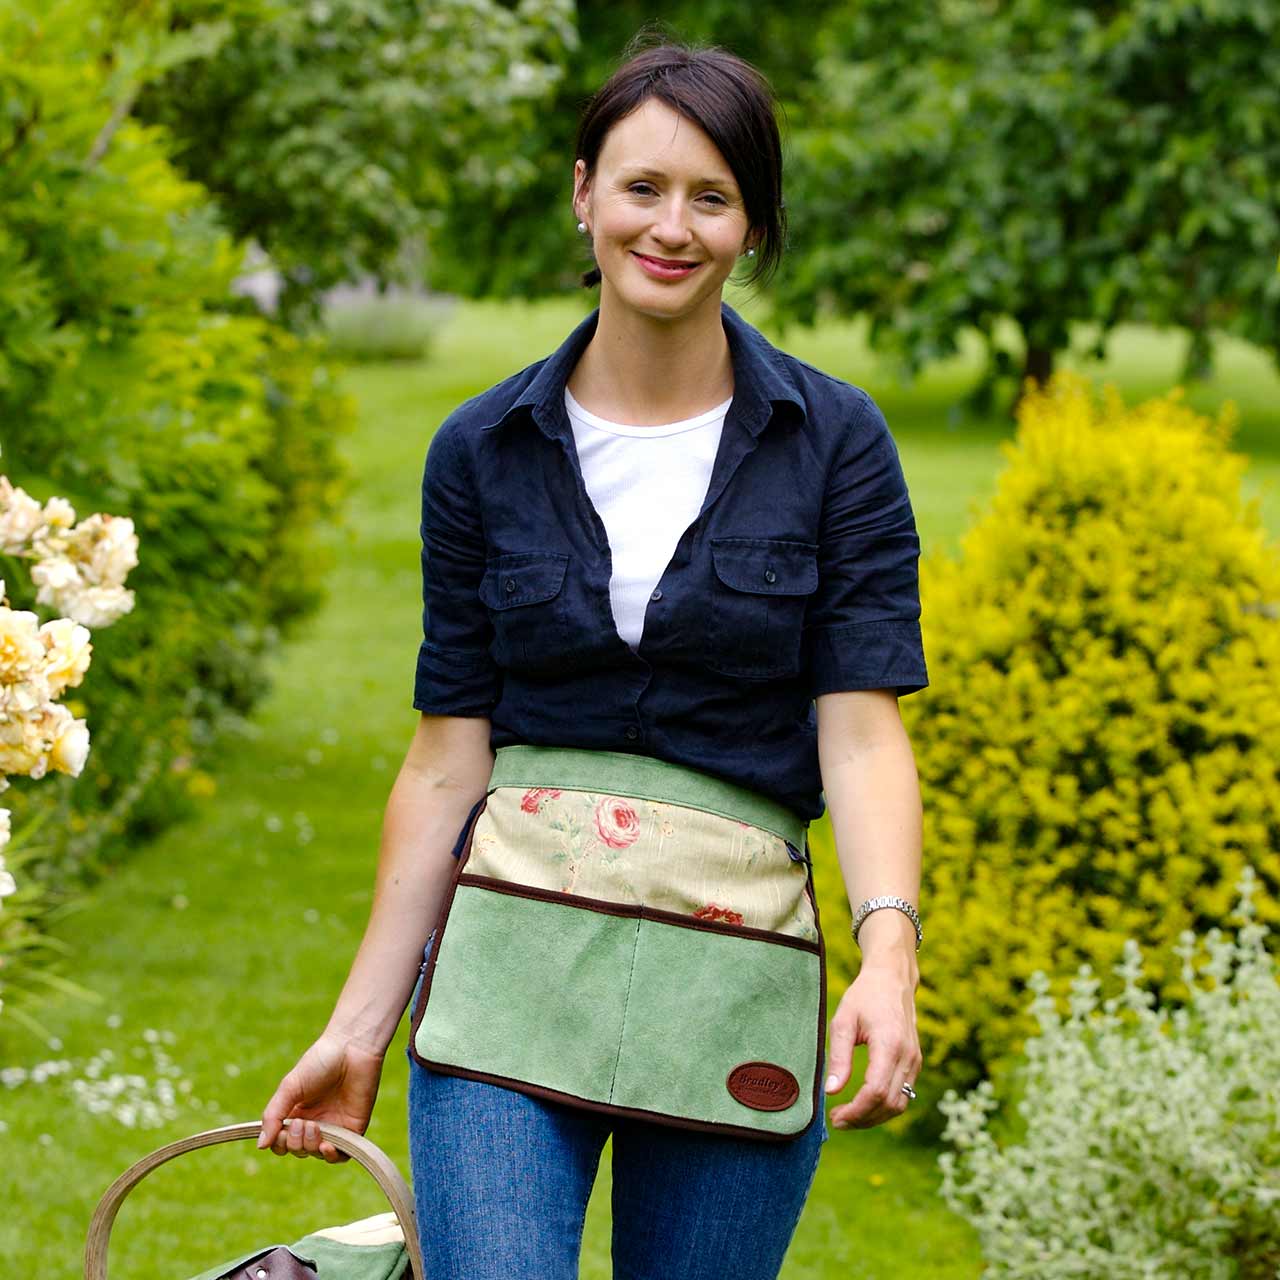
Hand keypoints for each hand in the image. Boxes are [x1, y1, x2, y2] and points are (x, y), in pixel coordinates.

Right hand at [257, 1032, 384, 1162]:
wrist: (352, 1048)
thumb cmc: (320, 1062)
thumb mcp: (290, 1087)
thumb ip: (273, 1116)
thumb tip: (260, 1145)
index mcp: (296, 1112)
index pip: (281, 1142)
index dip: (279, 1143)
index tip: (282, 1129)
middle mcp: (314, 1122)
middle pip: (297, 1150)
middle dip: (295, 1142)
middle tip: (301, 1122)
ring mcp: (334, 1126)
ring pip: (316, 1154)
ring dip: (310, 1146)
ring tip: (313, 1127)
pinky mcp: (353, 1128)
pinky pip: (340, 1156)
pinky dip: (331, 1157)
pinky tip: (326, 1147)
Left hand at [823, 960, 921, 1129]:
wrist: (892, 979)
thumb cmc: (864, 997)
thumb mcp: (843, 1021)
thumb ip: (839, 1057)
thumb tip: (831, 1091)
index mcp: (889, 1045)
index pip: (876, 1092)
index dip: (856, 1111)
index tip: (835, 1116)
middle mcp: (908, 1057)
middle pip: (889, 1104)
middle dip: (863, 1119)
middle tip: (837, 1121)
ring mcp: (915, 1061)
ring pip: (899, 1104)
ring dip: (874, 1117)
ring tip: (848, 1117)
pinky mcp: (915, 1063)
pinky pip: (904, 1095)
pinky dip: (885, 1107)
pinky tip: (864, 1105)